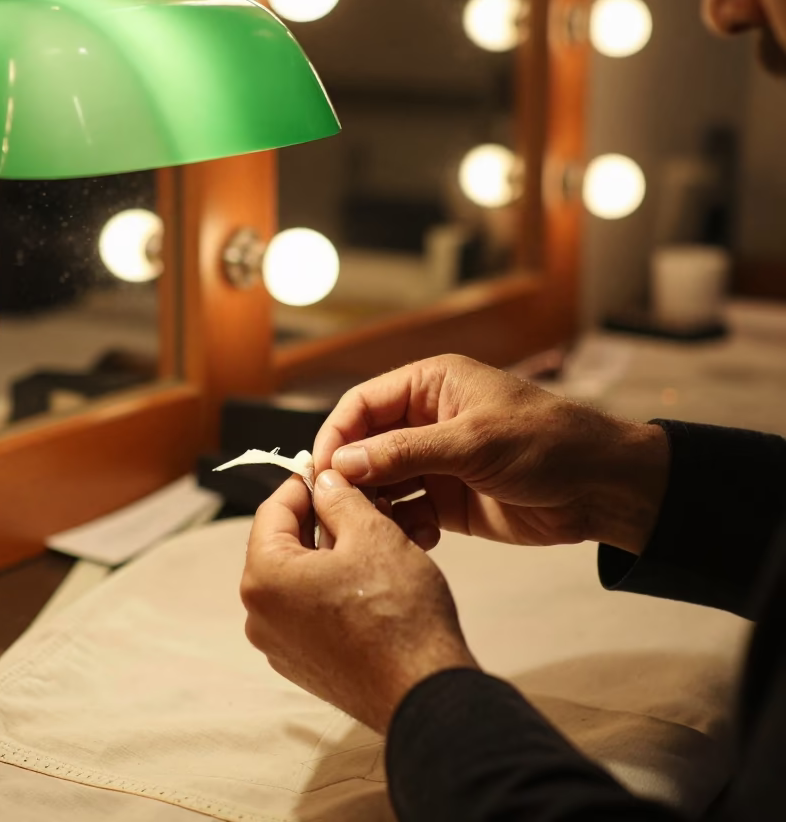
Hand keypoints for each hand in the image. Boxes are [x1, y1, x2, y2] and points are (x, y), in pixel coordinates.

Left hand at [241, 471, 477, 734]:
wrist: (427, 694)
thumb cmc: (398, 612)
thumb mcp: (372, 533)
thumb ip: (339, 499)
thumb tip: (324, 482)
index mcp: (264, 578)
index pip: (273, 510)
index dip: (304, 484)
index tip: (328, 470)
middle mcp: (260, 615)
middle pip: (283, 545)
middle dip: (320, 519)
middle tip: (357, 500)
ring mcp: (279, 645)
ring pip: (298, 578)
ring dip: (329, 553)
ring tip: (370, 535)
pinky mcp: (304, 665)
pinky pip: (308, 610)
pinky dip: (331, 587)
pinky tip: (369, 577)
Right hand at [313, 354, 669, 555]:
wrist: (604, 489)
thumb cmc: (549, 443)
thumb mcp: (474, 442)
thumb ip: (405, 452)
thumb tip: (342, 464)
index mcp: (430, 385)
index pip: (363, 404)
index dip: (337, 435)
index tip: (320, 471)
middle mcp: (426, 420)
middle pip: (365, 445)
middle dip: (352, 476)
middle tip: (340, 509)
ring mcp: (436, 461)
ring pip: (382, 482)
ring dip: (375, 506)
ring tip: (377, 529)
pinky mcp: (448, 498)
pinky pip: (407, 511)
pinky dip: (403, 527)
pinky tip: (416, 539)